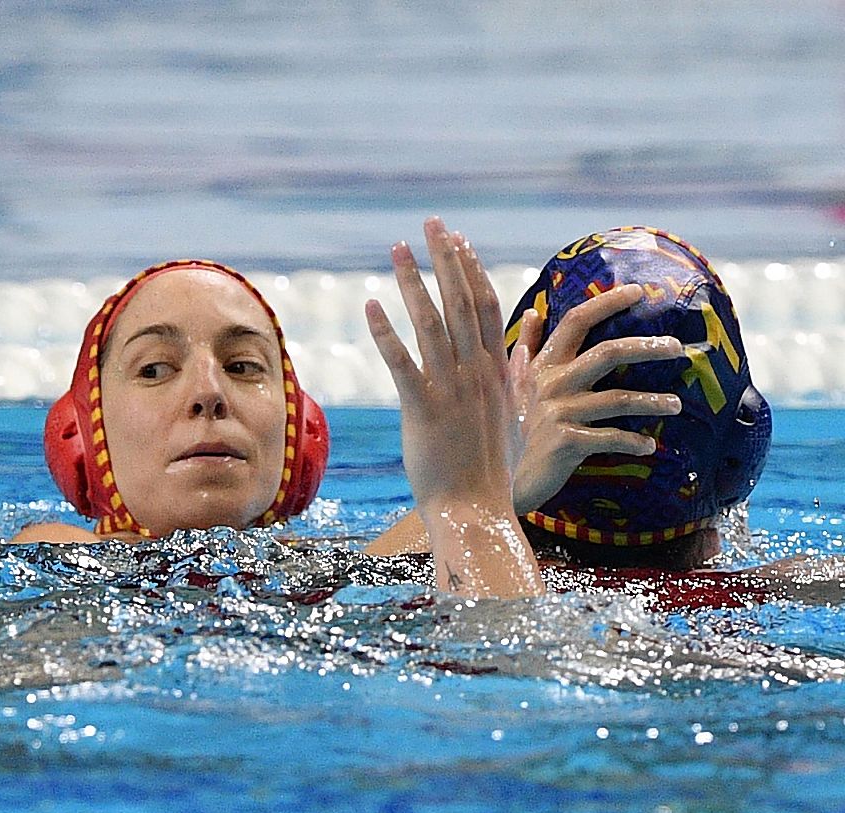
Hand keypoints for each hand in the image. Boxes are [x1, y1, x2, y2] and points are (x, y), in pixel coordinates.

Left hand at [366, 217, 541, 597]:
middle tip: (432, 222)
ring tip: (397, 248)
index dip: (473, 269)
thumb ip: (516, 379)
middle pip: (462, 301)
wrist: (476, 509)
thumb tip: (521, 352)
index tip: (460, 240)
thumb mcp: (512, 417)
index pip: (486, 306)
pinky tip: (371, 304)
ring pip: (431, 322)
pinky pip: (402, 362)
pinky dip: (386, 332)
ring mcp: (451, 389)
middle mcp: (476, 372)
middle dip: (446, 258)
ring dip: (412, 281)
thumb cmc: (492, 470)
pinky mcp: (423, 408)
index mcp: (496, 371)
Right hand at [506, 285, 684, 512]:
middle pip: (607, 353)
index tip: (636, 292)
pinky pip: (612, 438)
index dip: (606, 303)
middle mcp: (551, 385)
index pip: (574, 322)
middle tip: (677, 347)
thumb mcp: (511, 386)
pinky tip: (649, 446)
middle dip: (647, 346)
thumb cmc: (509, 434)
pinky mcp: (567, 443)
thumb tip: (535, 312)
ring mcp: (558, 414)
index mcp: (541, 367)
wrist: (500, 483)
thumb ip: (525, 349)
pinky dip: (634, 442)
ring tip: (675, 405)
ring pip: (618, 399)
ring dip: (652, 401)